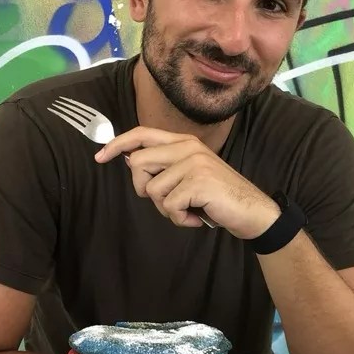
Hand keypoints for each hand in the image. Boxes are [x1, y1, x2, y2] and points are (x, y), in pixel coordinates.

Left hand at [95, 127, 280, 240]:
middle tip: (167, 202)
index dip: (117, 144)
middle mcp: (188, 147)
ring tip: (189, 210)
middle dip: (145, 189)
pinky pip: (169, 205)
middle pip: (138, 163)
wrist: (254, 212)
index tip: (100, 156)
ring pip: (153, 189)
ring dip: (167, 209)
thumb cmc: (220, 197)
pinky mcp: (198, 182)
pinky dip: (180, 219)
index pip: (142, 134)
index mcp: (185, 142)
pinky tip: (197, 217)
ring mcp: (194, 163)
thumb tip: (131, 160)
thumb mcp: (191, 174)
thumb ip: (166, 165)